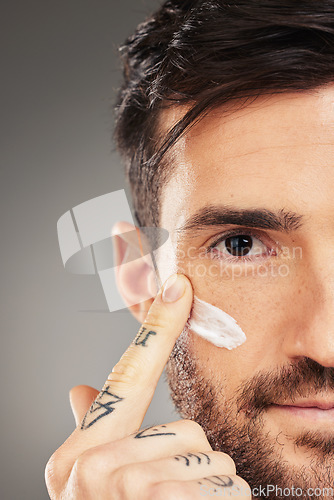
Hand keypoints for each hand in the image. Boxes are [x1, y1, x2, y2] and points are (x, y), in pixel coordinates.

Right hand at [45, 274, 250, 498]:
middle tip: (169, 493)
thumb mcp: (83, 480)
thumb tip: (78, 391)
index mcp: (82, 452)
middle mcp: (97, 466)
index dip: (157, 327)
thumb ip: (89, 429)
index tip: (178, 285)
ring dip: (207, 487)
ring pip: (212, 460)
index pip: (129, 376)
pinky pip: (229, 488)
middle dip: (191, 461)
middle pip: (189, 430)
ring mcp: (129, 486)